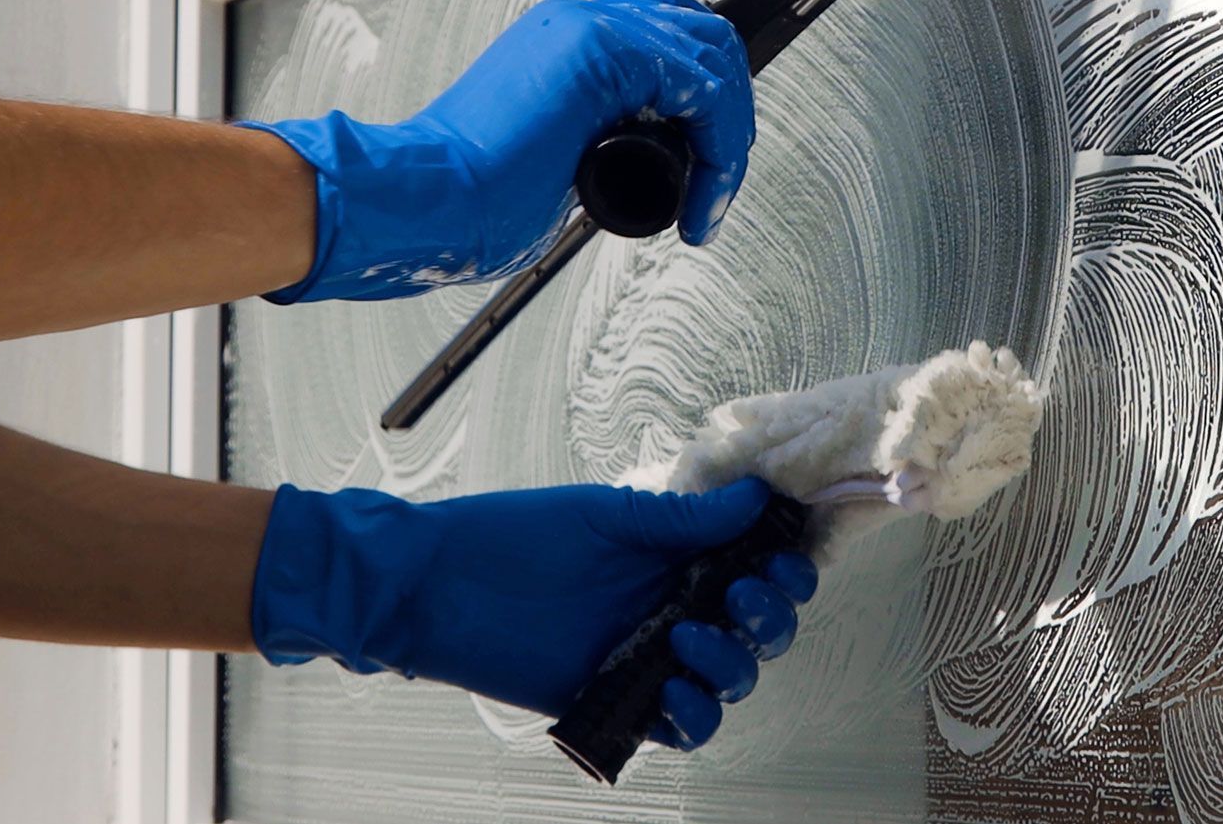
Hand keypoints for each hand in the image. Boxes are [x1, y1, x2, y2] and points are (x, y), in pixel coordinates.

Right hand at [244, 0, 754, 301]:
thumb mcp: (554, 158)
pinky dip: (721, 151)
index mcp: (565, 42)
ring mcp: (592, 30)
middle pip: (700, 31)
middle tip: (721, 177)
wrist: (426, 198)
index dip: (704, 85)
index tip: (713, 152)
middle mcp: (581, 23)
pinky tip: (703, 198)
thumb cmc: (468, 196)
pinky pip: (704, 90)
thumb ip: (595, 142)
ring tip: (713, 198)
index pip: (663, 31)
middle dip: (730, 107)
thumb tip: (639, 166)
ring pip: (713, 57)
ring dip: (729, 135)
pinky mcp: (604, 54)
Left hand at [250, 476, 818, 749]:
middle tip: (740, 595)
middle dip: (769, 615)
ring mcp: (649, 654)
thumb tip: (757, 496)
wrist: (438, 586)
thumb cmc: (512, 537)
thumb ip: (681, 520)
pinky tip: (674, 689)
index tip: (782, 556)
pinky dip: (695, 714)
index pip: (756, 567)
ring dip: (731, 663)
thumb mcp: (604, 517)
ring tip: (687, 635)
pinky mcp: (618, 698)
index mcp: (674, 555)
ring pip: (731, 679)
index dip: (784, 568)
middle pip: (758, 629)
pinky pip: (682, 725)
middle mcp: (672, 605)